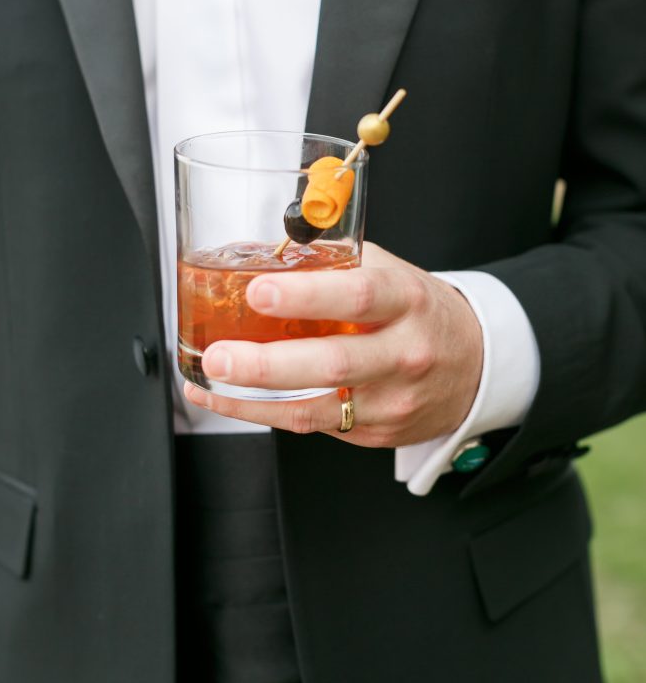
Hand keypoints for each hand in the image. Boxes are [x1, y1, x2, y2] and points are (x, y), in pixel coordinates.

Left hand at [185, 242, 483, 446]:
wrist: (474, 365)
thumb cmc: (420, 311)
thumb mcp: (391, 273)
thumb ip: (335, 263)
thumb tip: (261, 250)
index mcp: (407, 301)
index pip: (359, 296)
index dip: (308, 295)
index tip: (259, 291)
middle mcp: (404, 353)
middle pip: (334, 363)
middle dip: (268, 363)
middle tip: (219, 355)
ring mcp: (392, 399)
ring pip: (318, 407)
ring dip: (253, 397)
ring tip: (208, 381)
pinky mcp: (376, 431)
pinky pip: (314, 424)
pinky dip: (264, 413)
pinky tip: (227, 400)